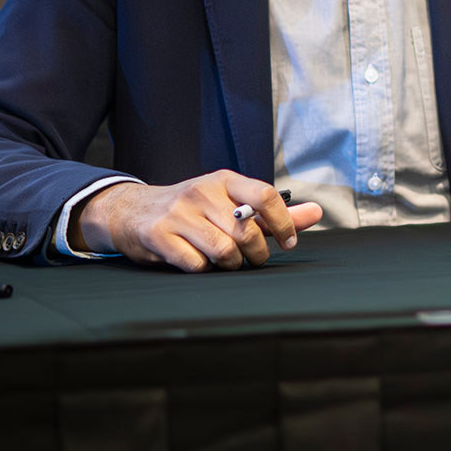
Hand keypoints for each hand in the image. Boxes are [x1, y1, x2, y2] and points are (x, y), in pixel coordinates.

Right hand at [73, 170, 324, 271]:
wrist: (133, 212)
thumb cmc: (192, 211)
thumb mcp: (230, 202)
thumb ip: (273, 212)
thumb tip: (317, 212)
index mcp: (223, 180)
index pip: (265, 195)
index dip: (284, 223)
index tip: (288, 243)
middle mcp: (201, 192)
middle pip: (246, 232)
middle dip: (255, 255)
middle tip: (250, 259)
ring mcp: (178, 213)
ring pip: (224, 252)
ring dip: (230, 265)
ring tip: (224, 261)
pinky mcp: (159, 235)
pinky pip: (197, 265)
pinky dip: (204, 270)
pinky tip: (198, 262)